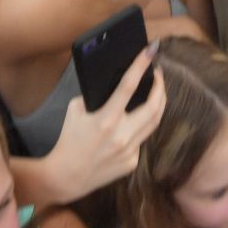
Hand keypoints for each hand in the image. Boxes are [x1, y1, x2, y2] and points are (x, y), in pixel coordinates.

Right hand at [45, 48, 167, 203]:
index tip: (151, 50)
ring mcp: (129, 151)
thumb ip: (95, 97)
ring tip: (157, 92)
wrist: (67, 176)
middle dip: (160, 86)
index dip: (141, 65)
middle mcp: (121, 136)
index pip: (129, 86)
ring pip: (154, 122)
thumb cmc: (68, 139)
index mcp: (106, 120)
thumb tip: (113, 85)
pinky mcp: (131, 162)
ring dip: (158, 104)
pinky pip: (141, 139)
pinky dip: (140, 126)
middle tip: (158, 74)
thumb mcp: (75, 111)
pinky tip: (135, 121)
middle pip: (154, 106)